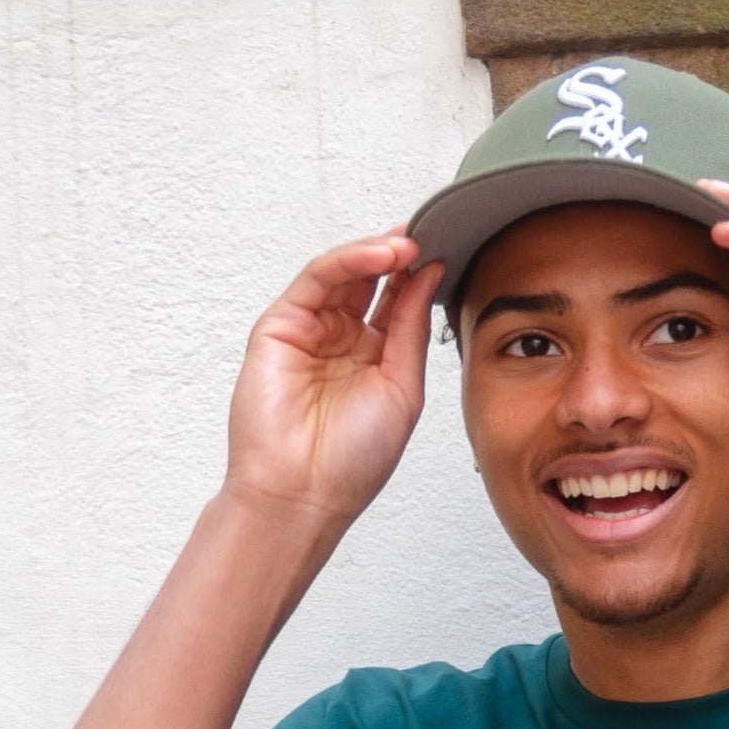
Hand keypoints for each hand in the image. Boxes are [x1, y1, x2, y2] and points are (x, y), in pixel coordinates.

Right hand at [223, 230, 440, 527]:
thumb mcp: (403, 388)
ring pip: (345, 273)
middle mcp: (341, 342)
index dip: (419, 277)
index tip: (448, 252)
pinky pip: (317, 279)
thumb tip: (429, 275)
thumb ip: (412, 328)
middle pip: (371, 281)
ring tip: (410, 244)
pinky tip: (381, 255)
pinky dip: (348, 260)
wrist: (304, 494)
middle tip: (430, 233)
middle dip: (400, 255)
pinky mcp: (281, 326)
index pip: (397, 303)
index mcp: (373, 360)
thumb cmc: (352, 461)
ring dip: (377, 252)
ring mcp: (310, 331)